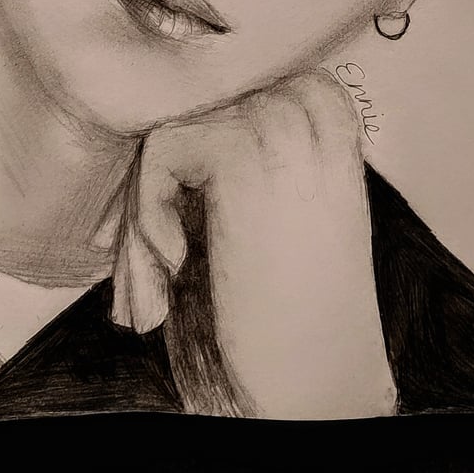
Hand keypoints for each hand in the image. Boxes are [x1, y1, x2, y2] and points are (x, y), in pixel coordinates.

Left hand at [110, 70, 396, 419]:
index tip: (180, 227)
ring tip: (157, 279)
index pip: (228, 83)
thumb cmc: (286, 316)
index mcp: (329, 116)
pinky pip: (160, 149)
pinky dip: (147, 213)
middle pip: (192, 100)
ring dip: (144, 208)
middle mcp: (312, 106)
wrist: (316, 389)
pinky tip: (176, 266)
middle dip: (157, 182)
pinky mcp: (244, 150)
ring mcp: (280, 123)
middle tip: (154, 266)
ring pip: (171, 124)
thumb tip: (150, 91)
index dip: (189, 150)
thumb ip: (229, 151)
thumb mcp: (267, 211)